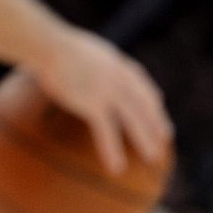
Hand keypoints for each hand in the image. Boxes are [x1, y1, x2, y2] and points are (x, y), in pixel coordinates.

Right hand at [32, 28, 171, 174]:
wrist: (47, 45)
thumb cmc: (54, 45)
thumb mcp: (80, 50)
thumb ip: (89, 62)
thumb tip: (80, 68)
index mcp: (115, 63)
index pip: (140, 80)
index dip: (151, 96)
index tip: (160, 105)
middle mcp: (118, 77)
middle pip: (144, 102)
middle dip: (157, 120)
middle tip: (166, 137)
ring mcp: (108, 90)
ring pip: (134, 118)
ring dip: (145, 138)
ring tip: (153, 157)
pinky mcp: (93, 103)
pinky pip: (108, 132)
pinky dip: (113, 150)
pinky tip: (117, 167)